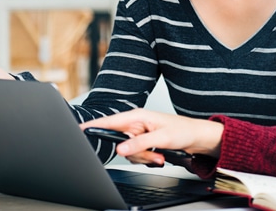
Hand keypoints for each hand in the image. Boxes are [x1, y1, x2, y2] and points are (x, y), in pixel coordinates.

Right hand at [80, 109, 223, 165]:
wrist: (197, 138)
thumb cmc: (184, 130)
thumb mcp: (162, 137)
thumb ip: (140, 143)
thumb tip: (121, 148)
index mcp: (137, 116)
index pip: (110, 121)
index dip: (93, 125)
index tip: (78, 130)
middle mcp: (136, 124)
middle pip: (119, 142)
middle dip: (134, 152)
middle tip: (152, 153)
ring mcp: (139, 134)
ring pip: (128, 152)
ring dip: (143, 157)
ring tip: (160, 154)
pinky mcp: (144, 143)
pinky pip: (136, 156)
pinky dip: (147, 159)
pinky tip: (159, 155)